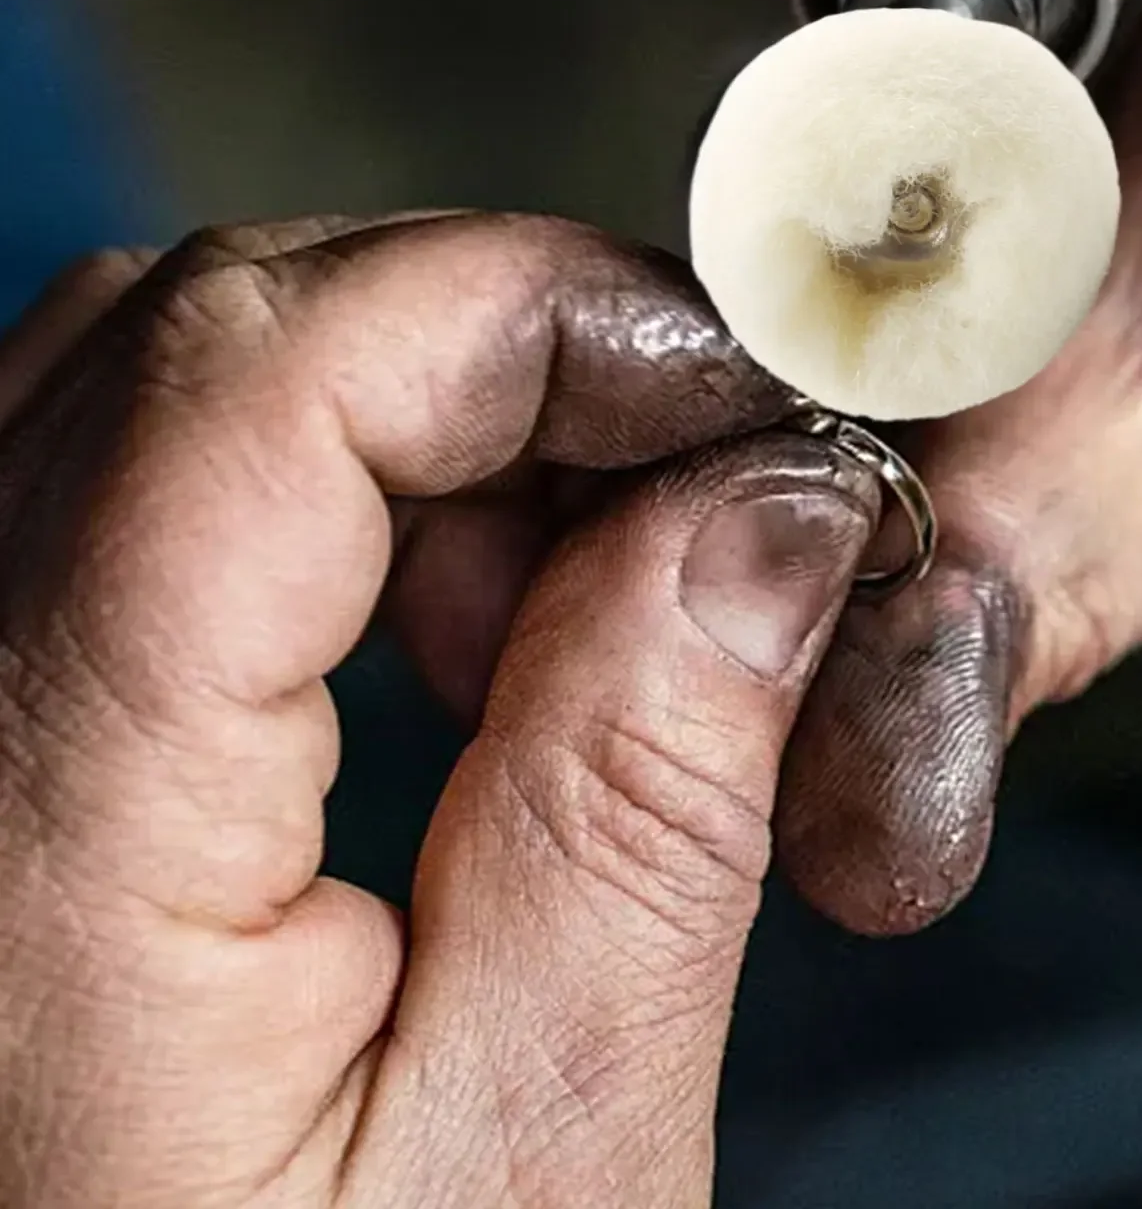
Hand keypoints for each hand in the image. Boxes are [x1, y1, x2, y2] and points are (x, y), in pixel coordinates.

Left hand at [0, 212, 877, 1206]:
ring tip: (564, 593)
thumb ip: (649, 788)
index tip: (741, 384)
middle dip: (507, 349)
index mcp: (26, 840)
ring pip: (170, 374)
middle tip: (695, 483)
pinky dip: (330, 478)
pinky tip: (435, 622)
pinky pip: (135, 472)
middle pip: (210, 330)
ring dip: (423, 414)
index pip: (262, 374)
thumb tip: (774, 505)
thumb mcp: (541, 1153)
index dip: (536, 309)